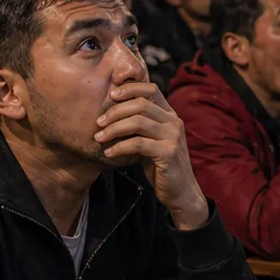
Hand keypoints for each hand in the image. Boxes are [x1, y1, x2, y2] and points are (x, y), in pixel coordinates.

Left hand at [95, 82, 208, 230]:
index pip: (151, 89)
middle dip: (115, 112)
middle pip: (140, 104)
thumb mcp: (151, 140)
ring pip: (137, 122)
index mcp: (170, 115)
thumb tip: (111, 113)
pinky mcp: (168, 153)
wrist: (180, 191)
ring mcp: (173, 136)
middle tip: (98, 122)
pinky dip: (119, 147)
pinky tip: (109, 153)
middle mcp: (174, 122)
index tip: (111, 95)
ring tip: (99, 138)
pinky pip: (138, 144)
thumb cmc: (161, 165)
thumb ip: (140, 125)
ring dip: (114, 129)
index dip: (130, 88)